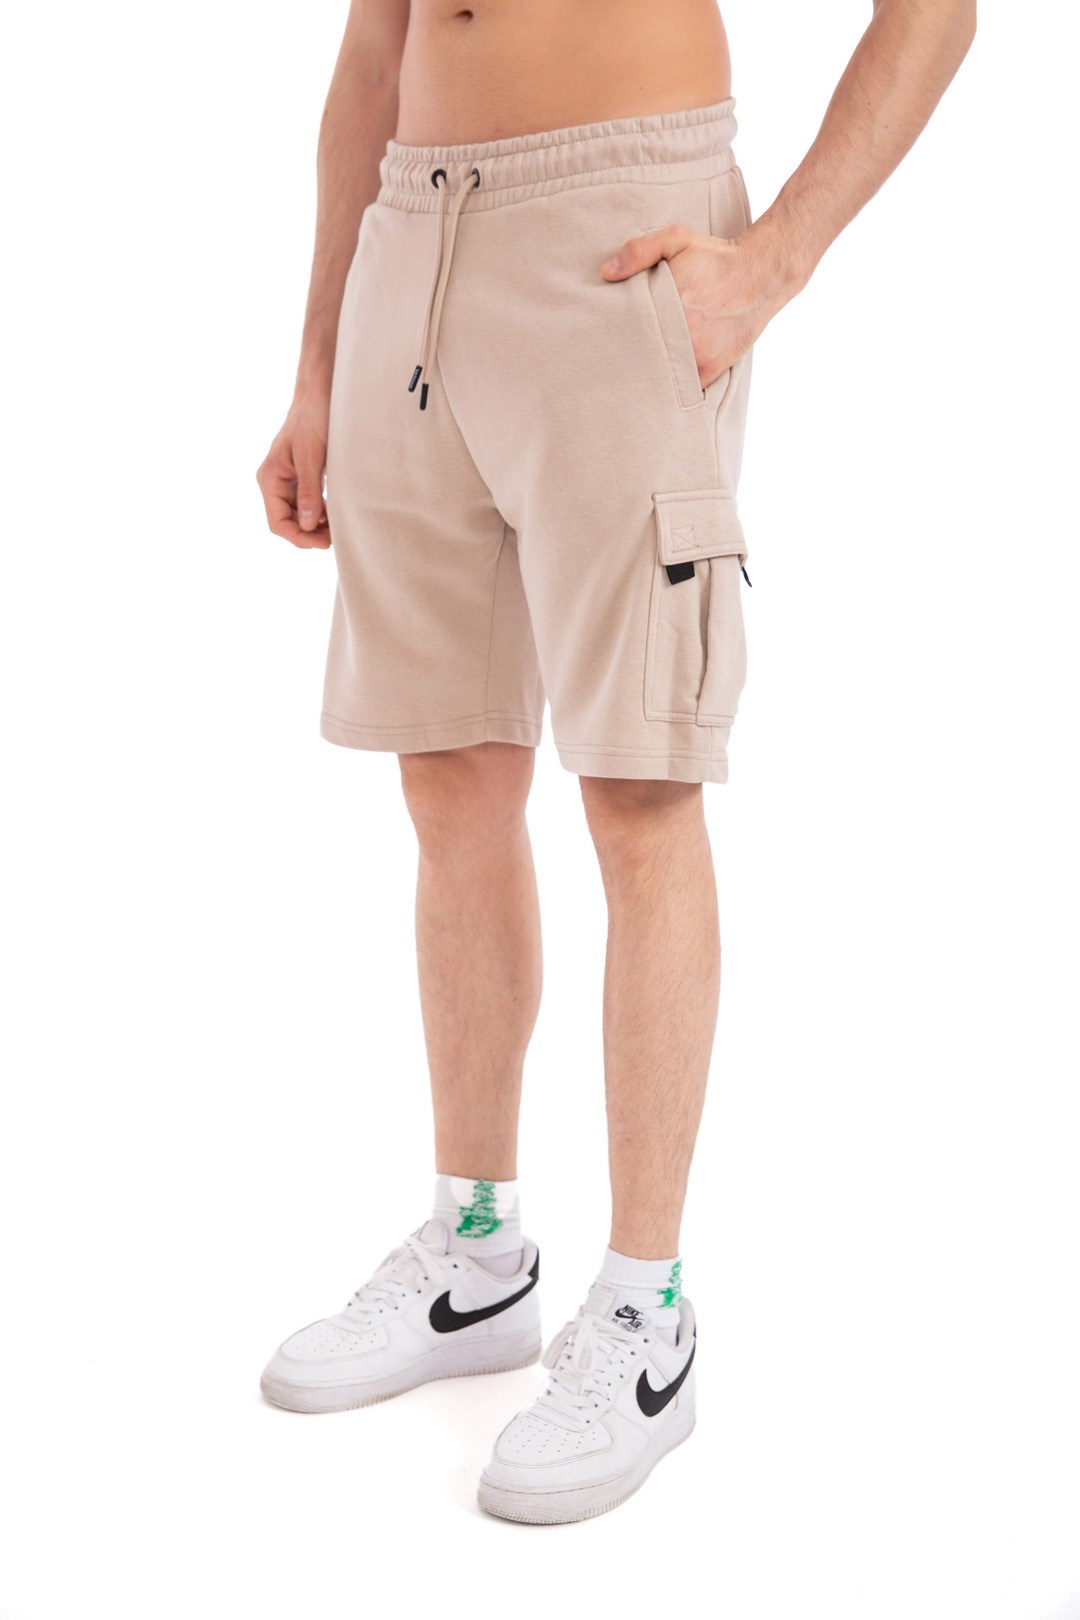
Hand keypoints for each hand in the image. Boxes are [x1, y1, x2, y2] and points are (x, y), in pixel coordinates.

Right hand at [256, 393, 331, 549]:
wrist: (319, 394)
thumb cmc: (313, 419)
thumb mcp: (312, 457)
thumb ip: (309, 492)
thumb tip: (309, 525)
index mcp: (270, 478)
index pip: (278, 522)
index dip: (299, 537)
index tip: (323, 543)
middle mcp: (275, 482)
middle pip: (287, 522)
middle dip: (309, 533)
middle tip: (335, 539)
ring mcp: (287, 480)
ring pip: (299, 515)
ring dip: (316, 525)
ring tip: (337, 528)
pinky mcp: (301, 476)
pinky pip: (307, 503)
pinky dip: (320, 512)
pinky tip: (335, 514)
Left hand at [601, 221, 794, 389]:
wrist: (762, 273)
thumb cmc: (716, 256)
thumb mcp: (677, 239)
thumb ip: (640, 250)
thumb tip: (606, 272)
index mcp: (666, 304)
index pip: (627, 329)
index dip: (614, 336)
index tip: (607, 338)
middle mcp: (681, 333)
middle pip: (641, 355)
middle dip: (629, 357)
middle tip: (616, 359)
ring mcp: (697, 354)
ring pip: (661, 375)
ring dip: (651, 374)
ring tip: (638, 372)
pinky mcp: (711, 368)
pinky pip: (685, 388)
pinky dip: (675, 386)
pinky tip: (664, 382)